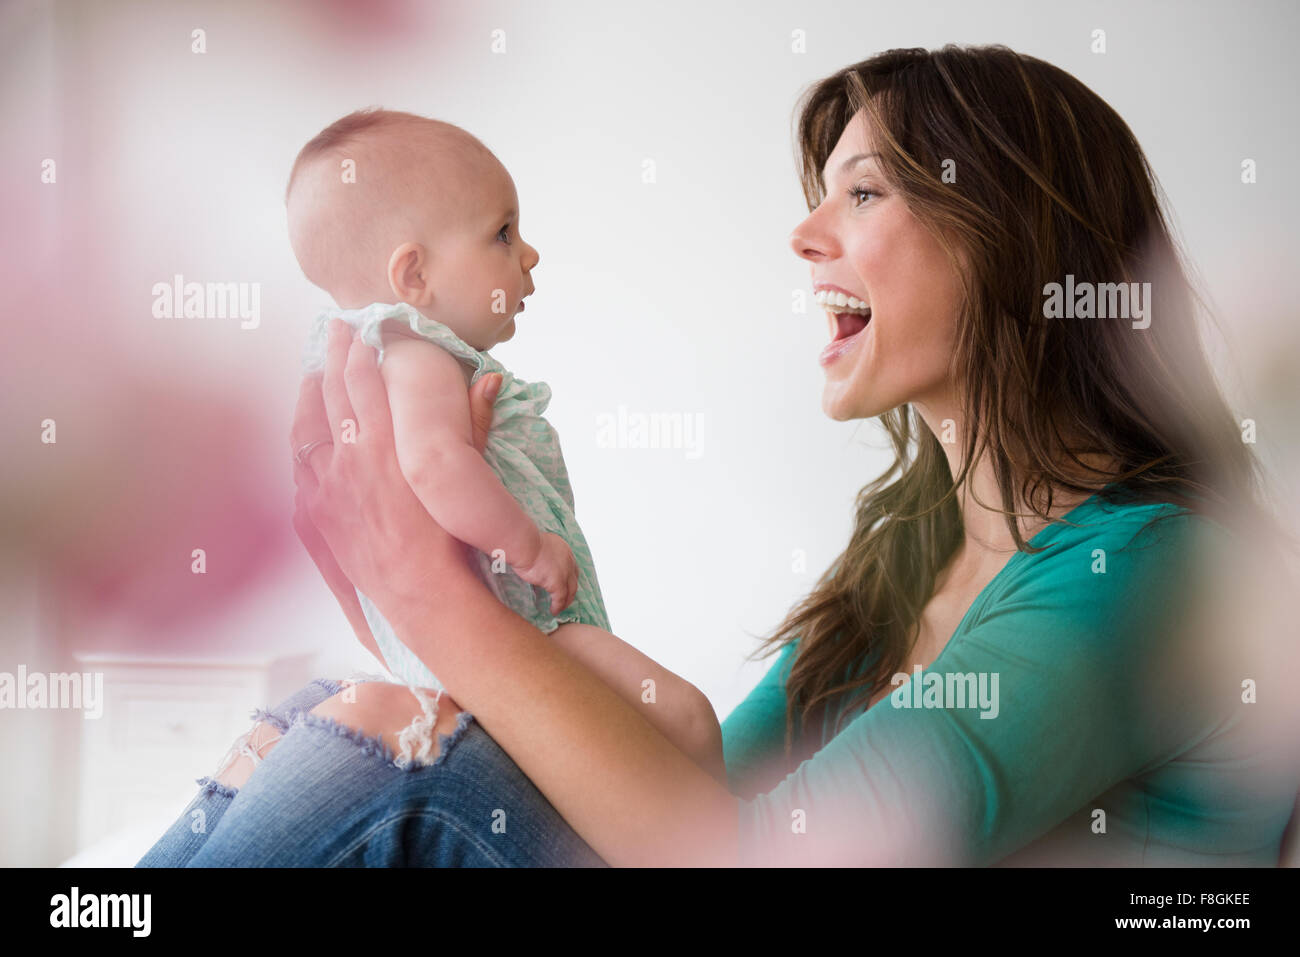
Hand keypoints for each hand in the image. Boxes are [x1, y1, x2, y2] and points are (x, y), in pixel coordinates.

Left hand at [290, 320, 500, 632]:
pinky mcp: (313, 513)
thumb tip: (488, 379)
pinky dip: (302, 437)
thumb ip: (475, 424)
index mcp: (386, 443)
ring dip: (310, 391)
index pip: (364, 379)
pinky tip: (306, 430)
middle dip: (332, 354)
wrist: (422, 595)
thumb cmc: (451, 540)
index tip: (360, 328)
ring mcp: (325, 486)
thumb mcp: (466, 476)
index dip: (360, 349)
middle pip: (331, 390)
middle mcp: (349, 457)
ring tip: (314, 370)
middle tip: (335, 329)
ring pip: (306, 424)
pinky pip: (299, 464)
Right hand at [514, 532, 579, 615]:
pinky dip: (558, 606)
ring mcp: (564, 571)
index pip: (571, 565)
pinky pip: (560, 598)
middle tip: (566, 599)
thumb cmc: (524, 542)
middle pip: (574, 579)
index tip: (565, 583)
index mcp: (563, 549)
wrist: (525, 544)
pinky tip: (553, 610)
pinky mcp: (558, 582)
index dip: (569, 576)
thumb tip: (535, 562)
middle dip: (571, 590)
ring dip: (566, 600)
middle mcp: (568, 560)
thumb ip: (541, 554)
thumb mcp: (538, 546)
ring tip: (560, 608)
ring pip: (570, 590)